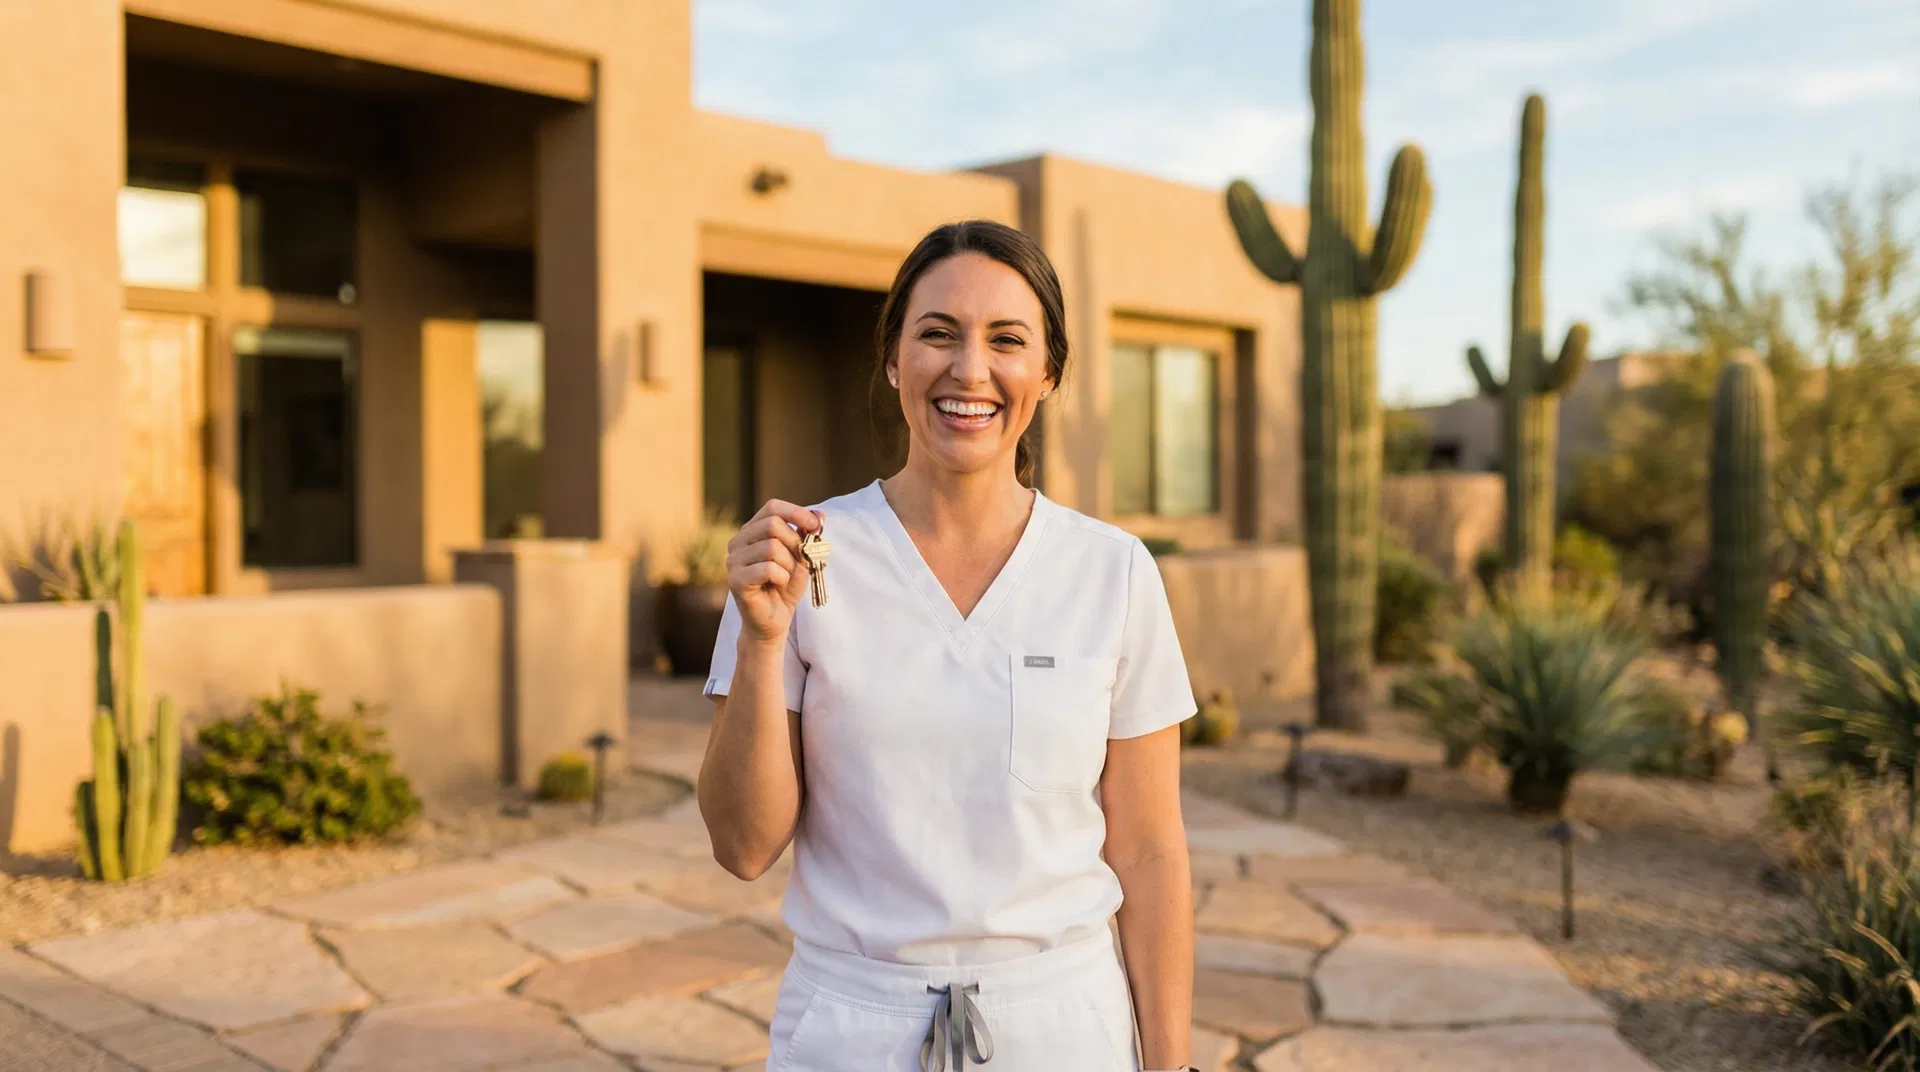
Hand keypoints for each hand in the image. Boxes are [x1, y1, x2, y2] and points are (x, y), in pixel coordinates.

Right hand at [727, 499, 822, 644]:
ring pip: (771, 547)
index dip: (796, 512)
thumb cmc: (785, 587)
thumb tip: (820, 514)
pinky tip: (779, 584)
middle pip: (773, 525)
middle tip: (800, 561)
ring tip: (786, 577)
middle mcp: (738, 542)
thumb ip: (806, 536)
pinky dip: (782, 576)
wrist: (774, 621)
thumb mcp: (801, 558)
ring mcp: (733, 561)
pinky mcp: (735, 580)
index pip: (772, 508)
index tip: (816, 525)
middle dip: (795, 543)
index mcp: (752, 531)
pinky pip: (767, 568)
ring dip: (789, 564)